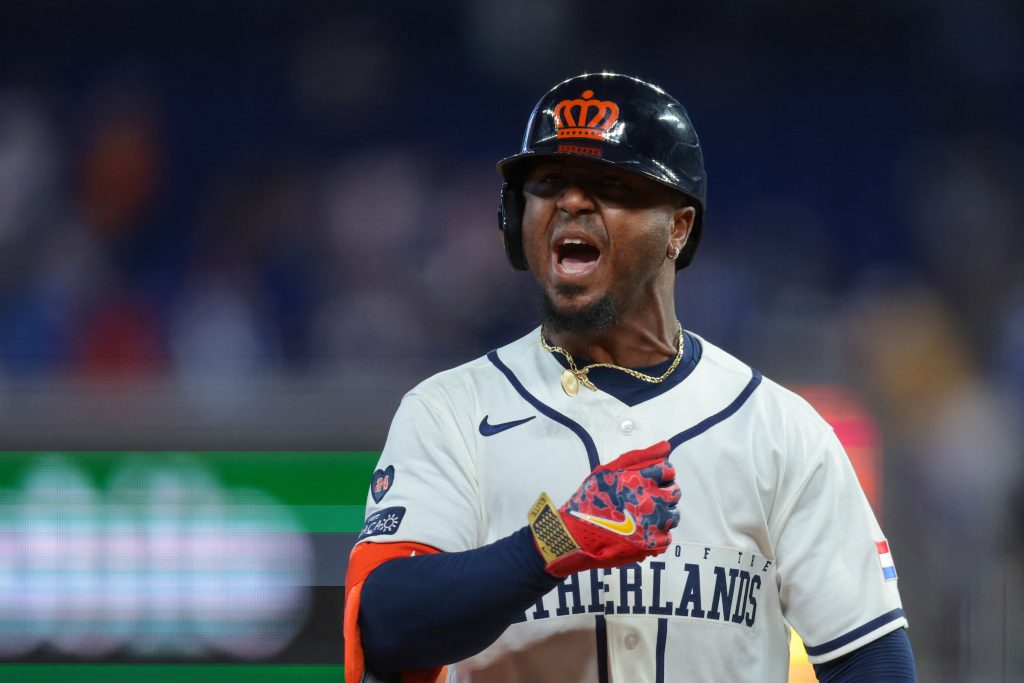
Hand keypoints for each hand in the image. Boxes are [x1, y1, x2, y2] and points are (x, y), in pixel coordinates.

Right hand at [528, 441, 680, 576]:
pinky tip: (641, 532)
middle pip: (674, 493)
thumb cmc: (588, 501)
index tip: (651, 480)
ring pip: (673, 516)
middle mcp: (650, 500)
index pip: (668, 471)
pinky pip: (666, 537)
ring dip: (662, 515)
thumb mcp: (607, 471)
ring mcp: (653, 523)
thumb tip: (665, 446)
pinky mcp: (651, 544)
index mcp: (640, 479)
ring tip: (643, 517)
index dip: (661, 474)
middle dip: (663, 494)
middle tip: (646, 499)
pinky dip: (656, 536)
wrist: (576, 535)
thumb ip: (639, 457)